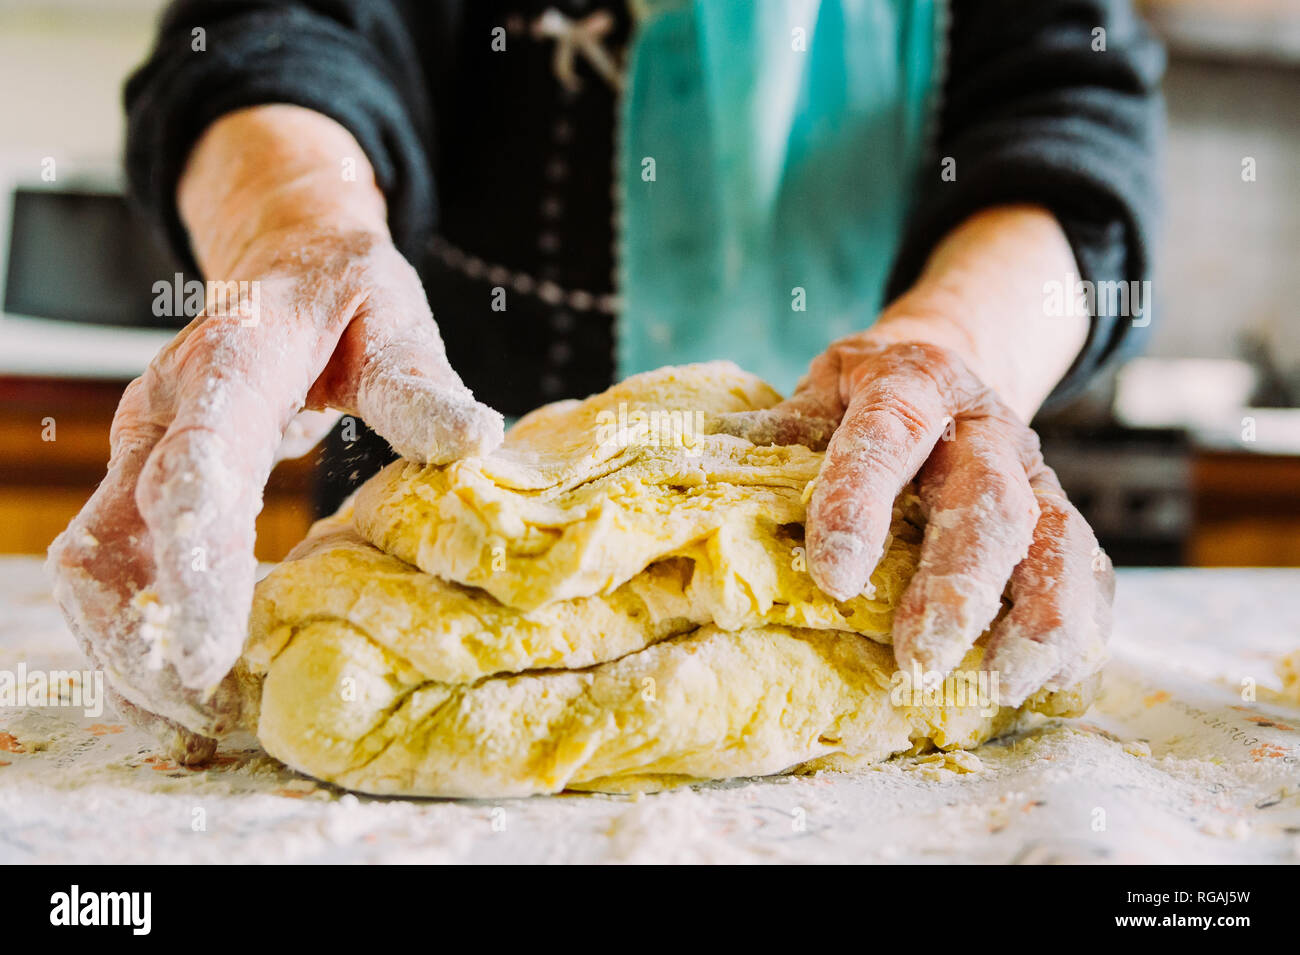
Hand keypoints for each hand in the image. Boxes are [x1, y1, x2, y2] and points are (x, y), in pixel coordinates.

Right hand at [47, 224, 502, 752]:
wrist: (285, 265)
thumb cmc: (348, 299)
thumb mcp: (395, 321)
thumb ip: (420, 384)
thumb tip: (478, 437)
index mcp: (228, 364)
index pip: (195, 464)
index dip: (195, 562)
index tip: (211, 654)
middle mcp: (162, 412)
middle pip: (120, 536)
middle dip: (153, 635)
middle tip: (212, 716)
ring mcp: (140, 450)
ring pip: (95, 566)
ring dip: (130, 650)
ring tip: (198, 723)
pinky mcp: (139, 483)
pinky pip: (109, 571)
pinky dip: (131, 636)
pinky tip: (175, 693)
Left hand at [718, 334, 1113, 703]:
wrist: (946, 359)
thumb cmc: (861, 394)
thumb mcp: (817, 388)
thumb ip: (782, 432)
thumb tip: (707, 477)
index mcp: (911, 381)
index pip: (889, 433)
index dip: (862, 502)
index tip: (835, 576)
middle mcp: (982, 425)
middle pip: (987, 502)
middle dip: (957, 586)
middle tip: (920, 659)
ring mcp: (1032, 470)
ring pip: (1057, 540)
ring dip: (1036, 618)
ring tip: (999, 685)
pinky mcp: (1060, 511)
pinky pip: (1088, 569)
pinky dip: (1080, 627)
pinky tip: (1048, 678)